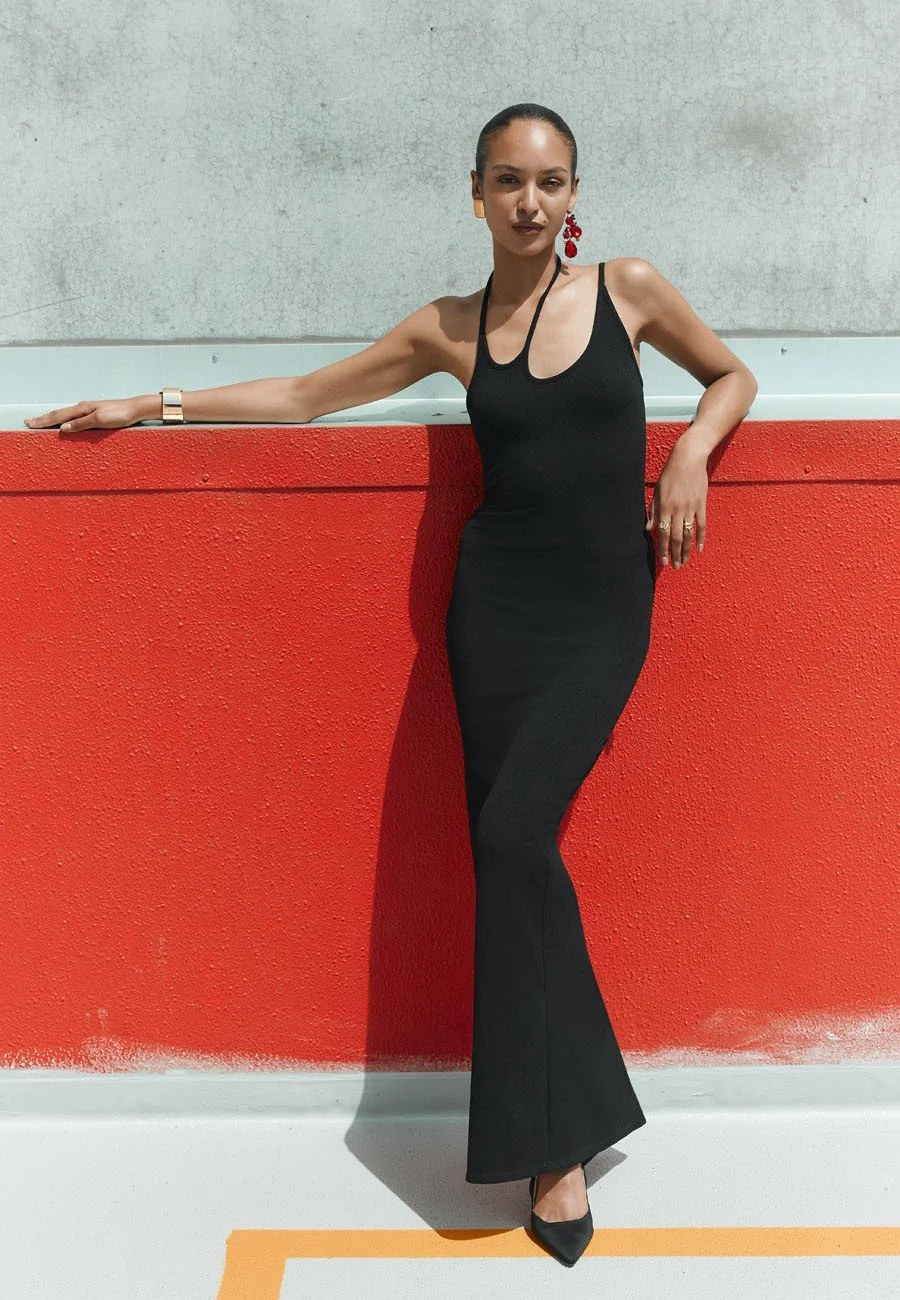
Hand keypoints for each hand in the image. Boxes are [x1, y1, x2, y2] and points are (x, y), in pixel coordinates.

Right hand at [24, 397, 143, 432]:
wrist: (135, 409)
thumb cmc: (120, 415)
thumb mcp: (100, 420)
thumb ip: (81, 424)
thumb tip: (63, 427)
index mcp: (82, 409)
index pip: (58, 416)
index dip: (43, 421)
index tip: (30, 423)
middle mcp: (83, 408)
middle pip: (59, 414)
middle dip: (43, 419)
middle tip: (29, 422)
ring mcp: (89, 410)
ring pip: (66, 415)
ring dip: (52, 419)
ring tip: (42, 422)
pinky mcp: (95, 414)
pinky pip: (74, 417)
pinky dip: (64, 420)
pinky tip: (65, 422)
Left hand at [645, 437, 708, 568]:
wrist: (688, 458)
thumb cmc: (669, 474)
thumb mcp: (657, 491)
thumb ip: (653, 511)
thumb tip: (649, 529)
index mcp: (664, 507)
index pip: (663, 534)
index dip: (663, 550)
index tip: (664, 562)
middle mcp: (677, 510)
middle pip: (676, 538)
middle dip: (675, 554)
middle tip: (676, 567)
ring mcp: (690, 508)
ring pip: (689, 534)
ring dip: (687, 550)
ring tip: (685, 561)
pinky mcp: (701, 504)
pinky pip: (702, 525)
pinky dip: (701, 538)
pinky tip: (699, 548)